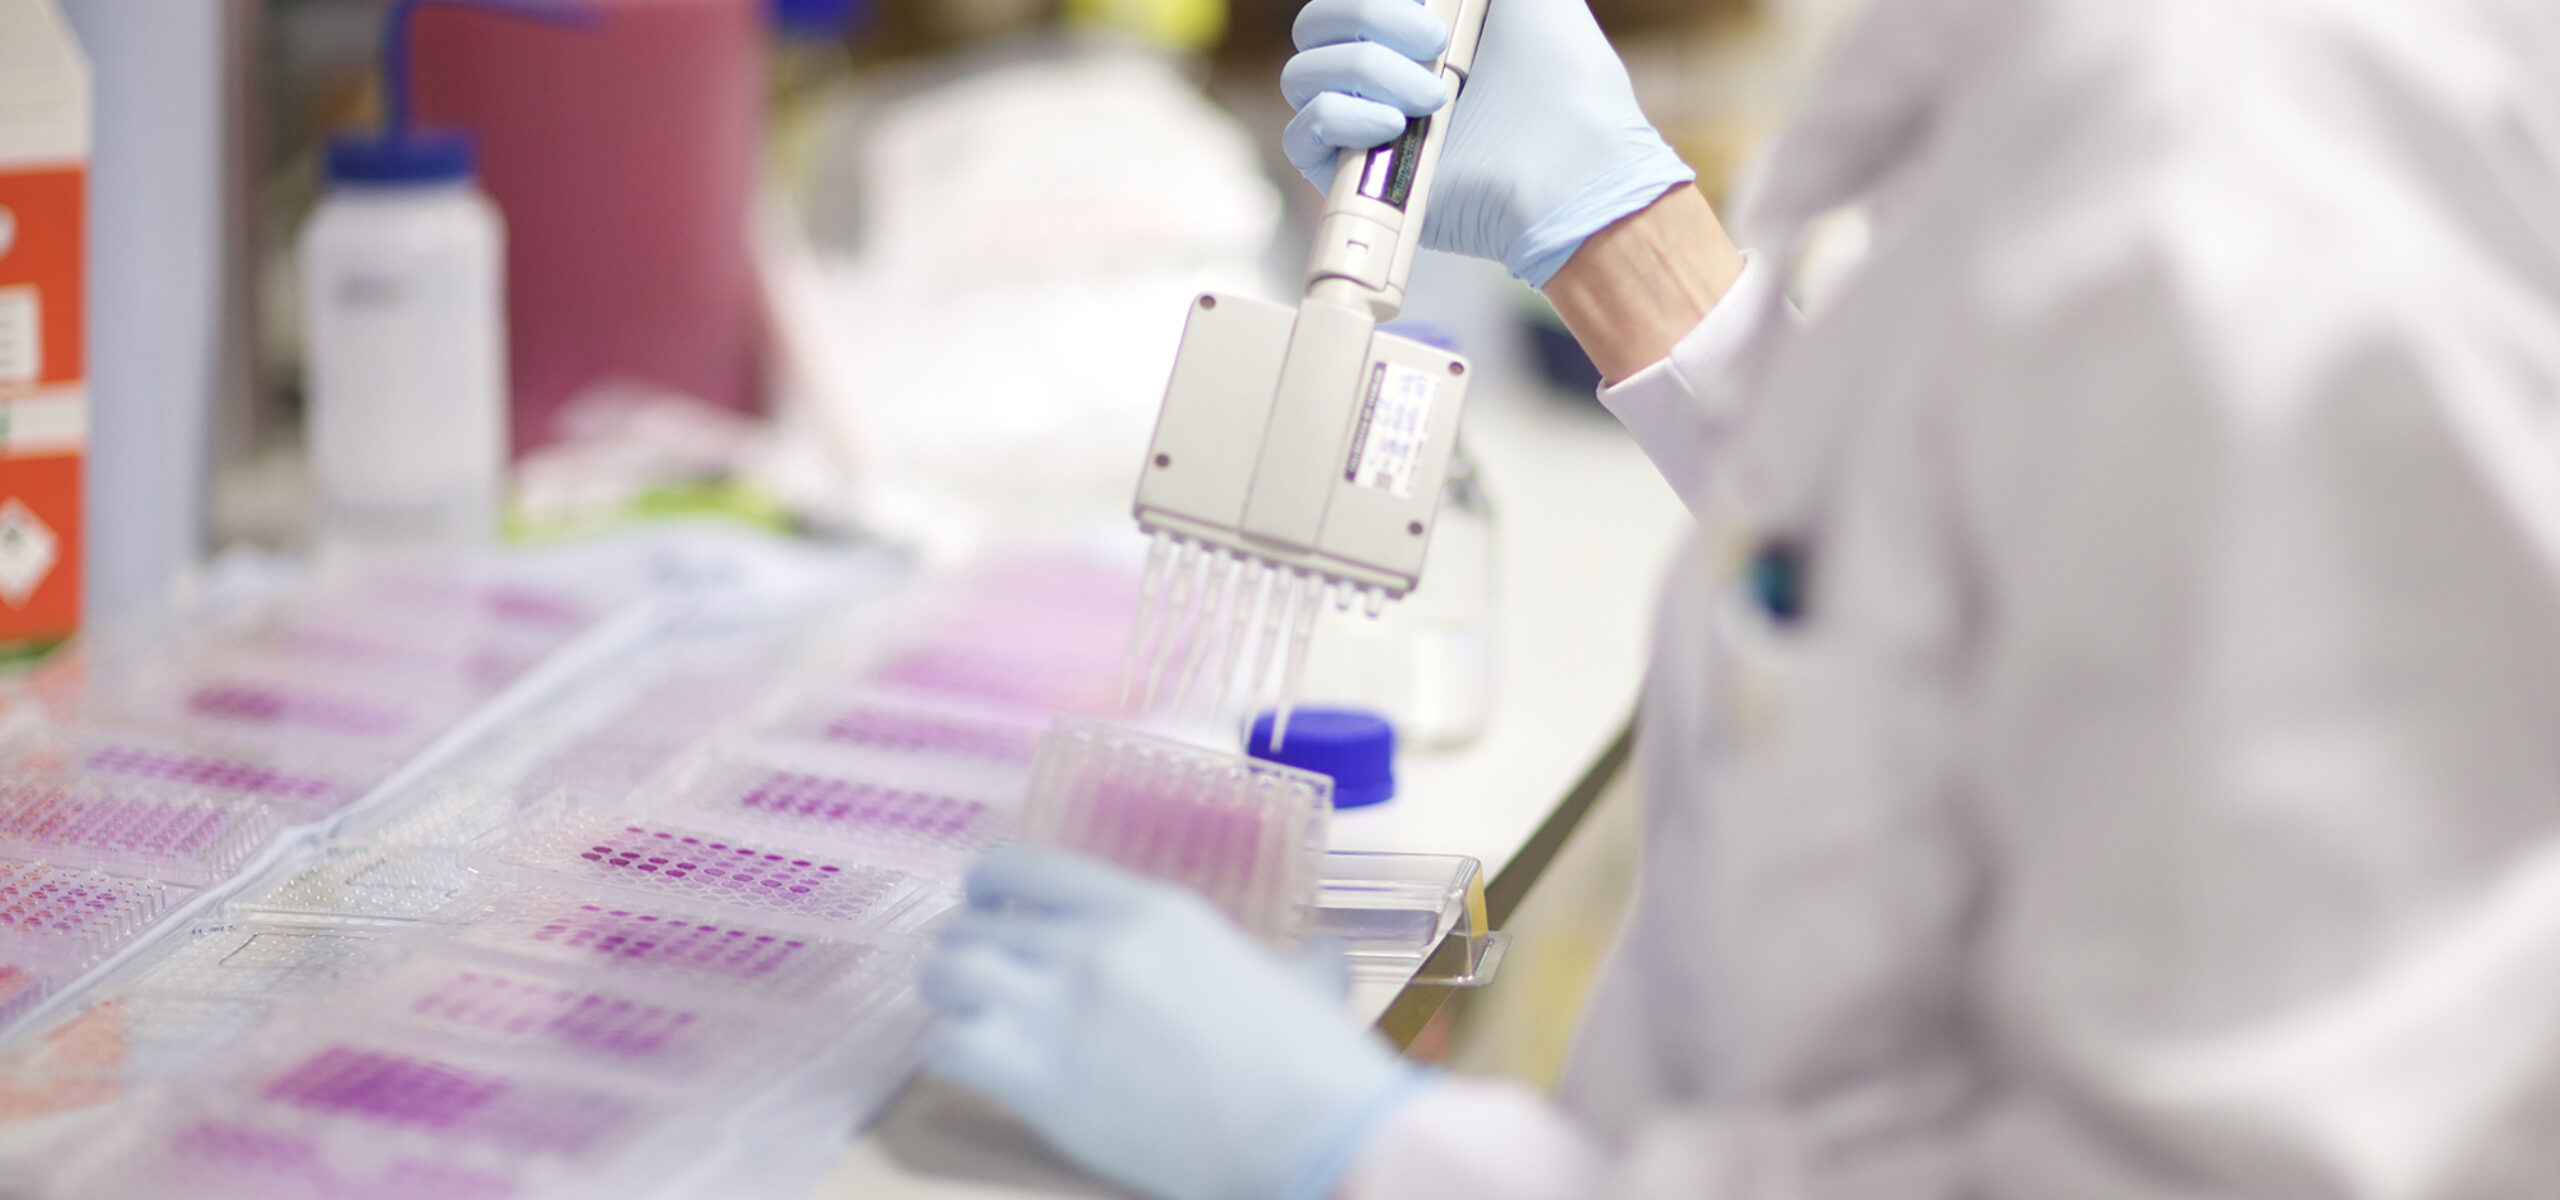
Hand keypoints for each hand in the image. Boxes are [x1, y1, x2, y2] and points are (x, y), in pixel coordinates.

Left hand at [922, 847, 1425, 1199]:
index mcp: (1147, 907)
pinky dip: (950, 1052)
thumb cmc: (1313, 1059)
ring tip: (964, 1013)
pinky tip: (974, 1067)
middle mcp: (1090, 945)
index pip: (1025, 866)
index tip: (987, 904)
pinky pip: (949, 1046)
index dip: (990, 884)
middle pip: (975, 923)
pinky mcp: (1040, 1082)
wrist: (1308, 1131)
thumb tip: (1323, 954)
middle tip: (975, 975)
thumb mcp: (1300, 977)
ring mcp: (1058, 1010)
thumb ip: (1293, 956)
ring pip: (948, 973)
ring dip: (947, 992)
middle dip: (966, 947)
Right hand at [1281, 0, 1694, 286]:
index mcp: (1416, 28)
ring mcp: (1364, 125)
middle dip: (1368, 17)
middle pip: (1314, 25)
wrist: (1571, 168)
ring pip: (1302, 74)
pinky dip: (1339, 117)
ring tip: (1434, 99)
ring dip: (1364, 69)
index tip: (1432, 6)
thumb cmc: (1566, 80)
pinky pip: (1300, 134)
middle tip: (1438, 43)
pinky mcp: (1353, 179)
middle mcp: (1383, 73)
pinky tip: (1394, 125)